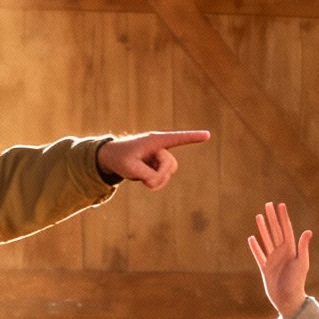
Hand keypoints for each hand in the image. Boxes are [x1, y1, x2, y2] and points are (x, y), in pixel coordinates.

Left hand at [97, 130, 211, 190]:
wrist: (111, 158)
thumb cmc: (119, 158)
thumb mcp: (129, 168)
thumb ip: (146, 175)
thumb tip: (156, 181)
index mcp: (155, 141)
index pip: (177, 139)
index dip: (193, 137)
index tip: (207, 135)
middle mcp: (160, 147)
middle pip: (171, 165)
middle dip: (159, 175)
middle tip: (142, 177)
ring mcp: (160, 156)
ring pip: (169, 173)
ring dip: (156, 180)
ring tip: (141, 178)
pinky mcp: (158, 165)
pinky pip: (163, 178)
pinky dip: (154, 183)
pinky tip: (142, 178)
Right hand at [248, 202, 312, 318]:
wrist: (288, 299)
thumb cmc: (296, 282)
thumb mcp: (302, 263)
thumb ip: (303, 247)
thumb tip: (308, 231)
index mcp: (290, 249)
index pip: (286, 229)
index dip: (283, 217)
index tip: (280, 205)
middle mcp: (281, 252)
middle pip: (275, 231)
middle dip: (271, 218)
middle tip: (268, 204)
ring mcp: (273, 259)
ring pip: (266, 240)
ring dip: (262, 228)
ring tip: (258, 216)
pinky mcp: (265, 268)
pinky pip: (259, 255)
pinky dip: (255, 247)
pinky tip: (252, 238)